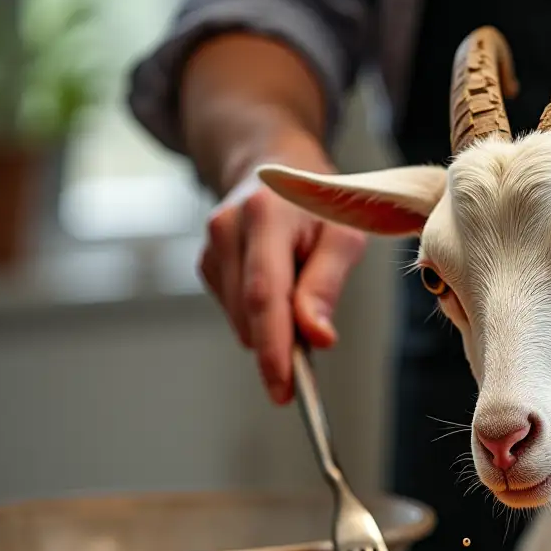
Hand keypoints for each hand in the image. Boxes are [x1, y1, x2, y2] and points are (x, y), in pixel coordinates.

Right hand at [198, 169, 367, 402]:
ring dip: (273, 329)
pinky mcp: (206, 263)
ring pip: (242, 320)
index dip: (273, 347)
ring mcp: (211, 246)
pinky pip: (235, 312)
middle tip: (308, 363)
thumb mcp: (343, 235)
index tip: (284, 389)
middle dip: (278, 349)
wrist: (272, 161)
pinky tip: (278, 287)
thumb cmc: (319, 202)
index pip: (264, 295)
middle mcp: (227, 228)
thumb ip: (326, 285)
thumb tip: (317, 339)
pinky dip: (260, 317)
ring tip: (299, 296)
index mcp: (264, 215)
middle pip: (249, 314)